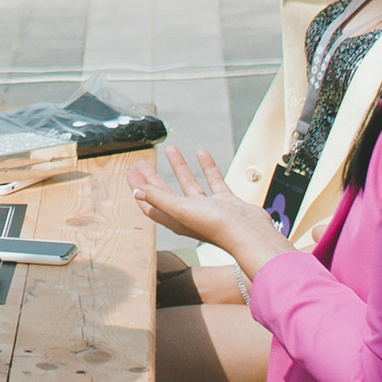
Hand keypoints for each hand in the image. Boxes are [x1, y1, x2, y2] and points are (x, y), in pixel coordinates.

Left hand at [130, 144, 285, 282]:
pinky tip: (201, 152)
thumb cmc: (216, 225)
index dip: (138, 188)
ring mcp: (208, 207)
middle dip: (153, 177)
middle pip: (165, 192)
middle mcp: (190, 214)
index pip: (150, 203)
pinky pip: (212, 180)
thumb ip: (159, 199)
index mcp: (175, 219)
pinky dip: (206, 166)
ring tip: (171, 148)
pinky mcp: (225, 201)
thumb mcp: (182, 209)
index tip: (130, 172)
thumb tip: (136, 192)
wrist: (250, 232)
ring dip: (179, 167)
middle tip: (142, 161)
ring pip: (189, 183)